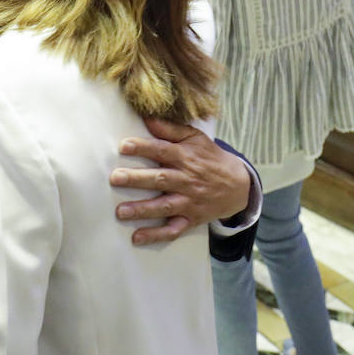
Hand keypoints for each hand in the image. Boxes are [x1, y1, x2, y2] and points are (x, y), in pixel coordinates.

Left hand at [109, 117, 249, 245]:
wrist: (238, 185)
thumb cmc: (209, 158)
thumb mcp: (195, 138)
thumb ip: (170, 128)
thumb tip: (147, 116)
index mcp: (186, 157)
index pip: (163, 150)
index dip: (144, 148)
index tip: (124, 146)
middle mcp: (187, 180)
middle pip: (161, 179)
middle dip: (137, 179)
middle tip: (115, 178)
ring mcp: (189, 201)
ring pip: (165, 206)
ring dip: (142, 209)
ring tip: (121, 212)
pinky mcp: (191, 219)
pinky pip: (173, 229)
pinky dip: (156, 235)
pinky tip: (137, 237)